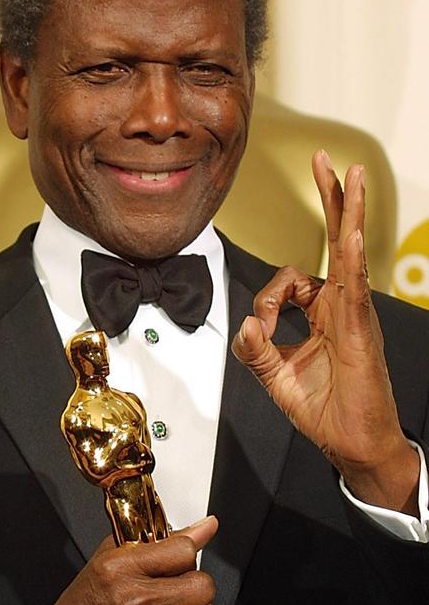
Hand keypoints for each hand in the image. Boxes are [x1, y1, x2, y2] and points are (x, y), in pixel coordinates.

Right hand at [38, 515, 217, 604]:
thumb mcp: (108, 561)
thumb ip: (156, 540)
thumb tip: (204, 527)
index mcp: (121, 570)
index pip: (184, 550)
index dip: (185, 555)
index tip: (180, 561)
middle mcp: (138, 603)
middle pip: (203, 585)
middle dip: (193, 586)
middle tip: (175, 592)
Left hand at [231, 149, 418, 514]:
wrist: (354, 445)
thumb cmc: (326, 412)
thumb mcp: (276, 378)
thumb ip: (256, 350)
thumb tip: (244, 323)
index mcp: (324, 315)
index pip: (291, 281)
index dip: (267, 299)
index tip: (260, 331)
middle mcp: (343, 307)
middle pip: (337, 241)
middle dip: (332, 199)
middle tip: (326, 159)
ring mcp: (355, 315)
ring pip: (351, 251)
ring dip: (349, 210)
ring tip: (351, 172)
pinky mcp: (361, 330)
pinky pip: (355, 285)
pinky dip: (352, 257)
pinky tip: (350, 231)